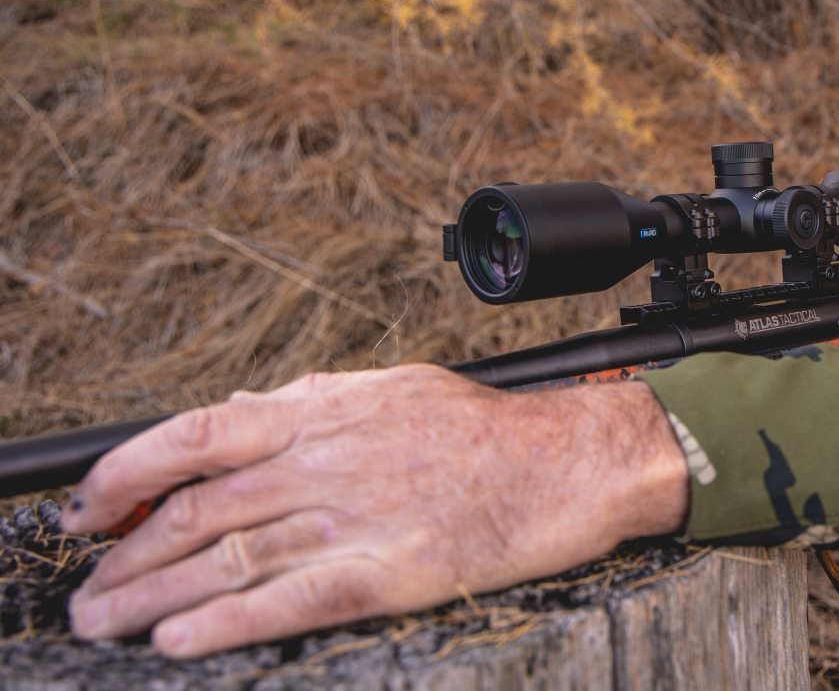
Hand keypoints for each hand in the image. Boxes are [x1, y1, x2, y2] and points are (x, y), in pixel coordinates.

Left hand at [60, 364, 687, 657]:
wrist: (565, 462)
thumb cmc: (486, 429)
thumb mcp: (392, 385)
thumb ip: (313, 399)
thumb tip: (241, 414)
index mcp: (325, 410)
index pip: (196, 436)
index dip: (126, 472)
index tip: (87, 506)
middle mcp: (328, 459)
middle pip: (198, 509)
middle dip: (126, 554)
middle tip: (87, 588)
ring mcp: (356, 516)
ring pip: (228, 558)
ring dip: (153, 597)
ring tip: (107, 623)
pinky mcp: (389, 570)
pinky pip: (289, 600)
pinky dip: (225, 623)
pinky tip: (181, 641)